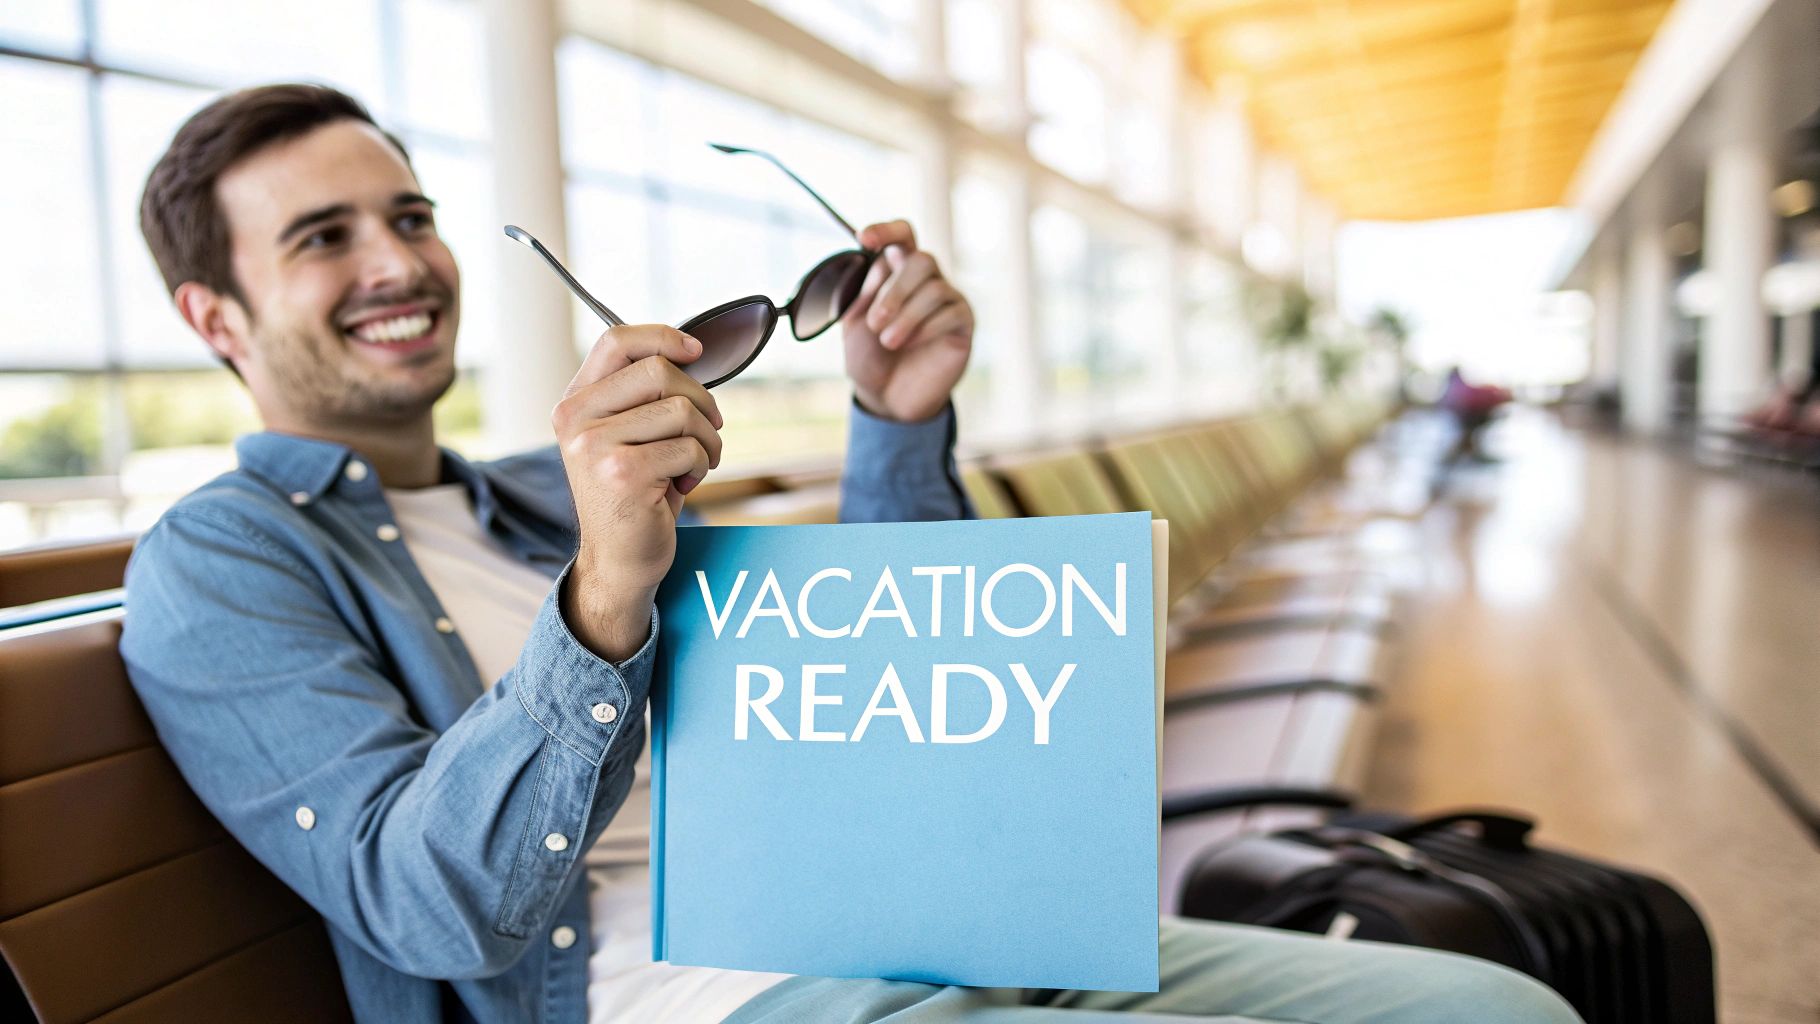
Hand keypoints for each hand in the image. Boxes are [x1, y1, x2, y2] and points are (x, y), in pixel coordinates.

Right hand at [552, 325, 723, 660]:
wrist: (618, 559)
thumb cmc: (634, 493)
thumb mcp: (625, 435)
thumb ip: (640, 394)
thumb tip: (690, 350)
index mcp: (574, 402)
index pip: (616, 341)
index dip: (663, 337)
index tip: (696, 351)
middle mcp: (575, 419)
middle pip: (659, 371)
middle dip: (701, 399)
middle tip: (708, 429)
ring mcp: (595, 446)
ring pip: (680, 410)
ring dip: (707, 438)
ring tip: (697, 463)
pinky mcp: (623, 473)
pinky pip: (688, 448)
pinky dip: (702, 465)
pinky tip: (684, 486)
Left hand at [839, 220, 973, 422]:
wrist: (887, 398)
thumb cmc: (870, 357)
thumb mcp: (854, 321)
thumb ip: (863, 289)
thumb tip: (877, 261)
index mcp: (897, 271)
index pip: (902, 235)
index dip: (886, 230)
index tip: (865, 238)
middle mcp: (926, 279)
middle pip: (921, 260)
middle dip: (895, 291)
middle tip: (876, 322)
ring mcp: (948, 299)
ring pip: (934, 288)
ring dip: (906, 316)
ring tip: (888, 341)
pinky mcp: (963, 322)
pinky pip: (951, 312)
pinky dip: (926, 328)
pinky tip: (911, 345)